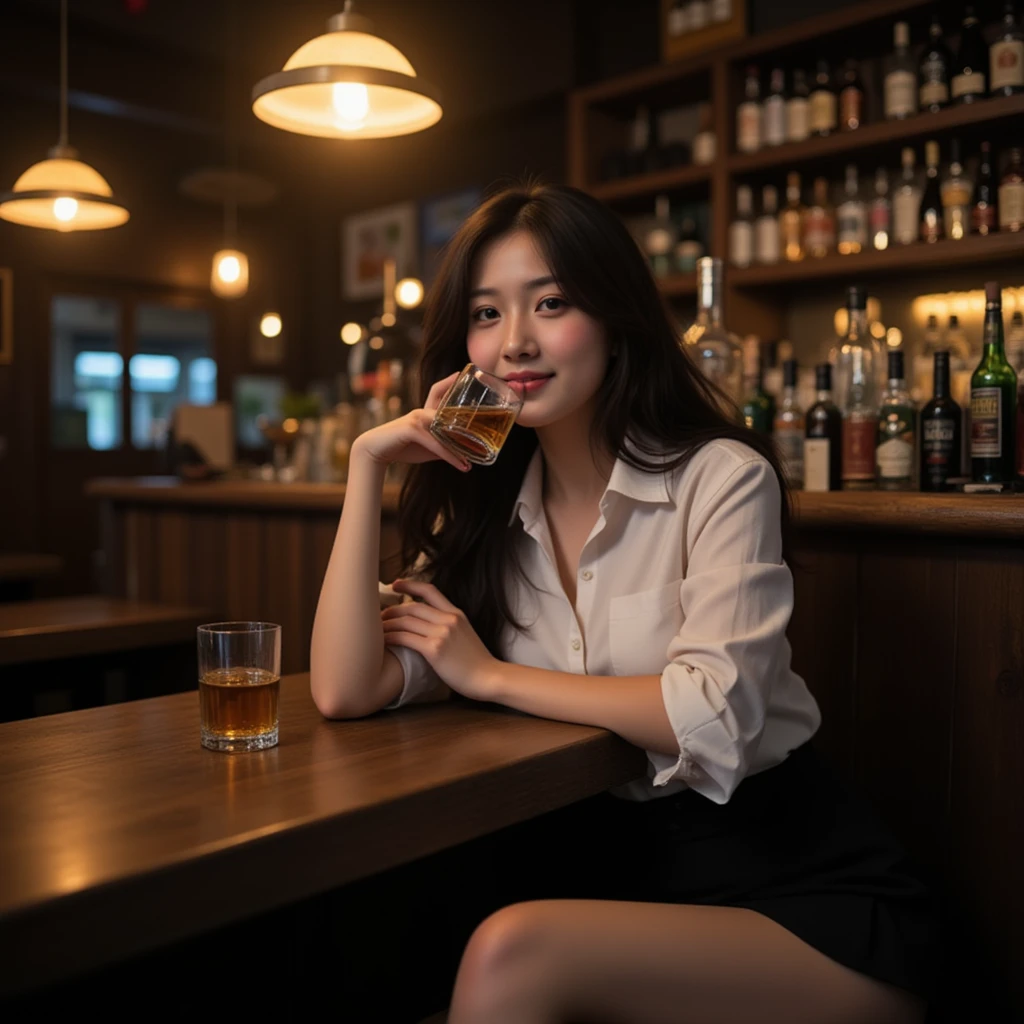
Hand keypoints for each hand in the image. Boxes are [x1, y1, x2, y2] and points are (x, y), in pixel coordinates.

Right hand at [352, 372, 469, 471]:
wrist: (376, 451)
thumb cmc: (402, 447)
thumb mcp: (428, 447)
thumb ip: (444, 446)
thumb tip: (465, 454)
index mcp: (425, 412)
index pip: (437, 391)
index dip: (449, 382)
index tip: (460, 374)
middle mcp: (422, 412)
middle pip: (442, 400)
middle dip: (457, 395)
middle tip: (481, 401)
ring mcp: (417, 419)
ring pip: (445, 430)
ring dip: (461, 444)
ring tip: (476, 455)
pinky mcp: (412, 430)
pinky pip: (437, 444)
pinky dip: (450, 456)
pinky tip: (463, 465)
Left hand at [380, 579, 499, 700]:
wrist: (488, 677)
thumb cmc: (477, 663)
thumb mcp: (466, 635)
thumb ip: (449, 626)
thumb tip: (429, 626)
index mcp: (456, 614)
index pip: (430, 590)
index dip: (410, 584)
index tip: (395, 584)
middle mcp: (448, 619)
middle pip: (412, 607)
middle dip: (391, 609)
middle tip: (378, 616)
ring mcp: (442, 633)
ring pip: (406, 621)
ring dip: (387, 624)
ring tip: (375, 630)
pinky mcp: (435, 649)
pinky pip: (406, 638)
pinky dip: (391, 638)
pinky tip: (382, 642)